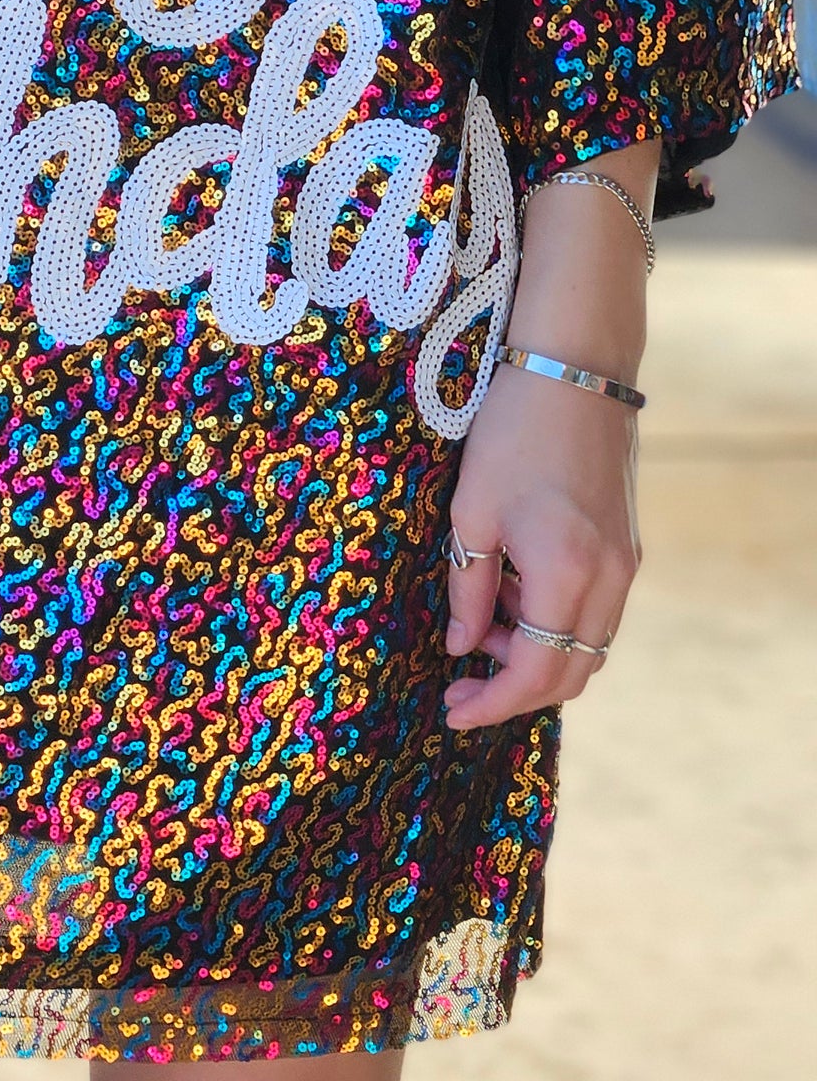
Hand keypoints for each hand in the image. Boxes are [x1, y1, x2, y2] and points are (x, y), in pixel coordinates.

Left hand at [442, 360, 638, 727]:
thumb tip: (461, 646)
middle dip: (515, 688)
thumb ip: (469, 588)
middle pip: (571, 672)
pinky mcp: (627, 548)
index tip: (453, 711)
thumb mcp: (473, 513)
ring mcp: (626, 565)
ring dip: (536, 653)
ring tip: (478, 628)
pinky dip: (555, 622)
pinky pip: (595, 612)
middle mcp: (610, 580)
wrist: (575, 370)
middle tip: (460, 682)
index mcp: (568, 574)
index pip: (536, 672)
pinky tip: (512, 596)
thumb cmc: (512, 432)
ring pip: (587, 645)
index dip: (494, 702)